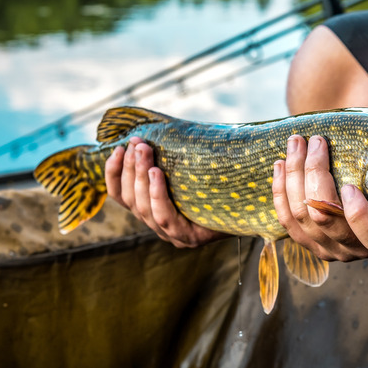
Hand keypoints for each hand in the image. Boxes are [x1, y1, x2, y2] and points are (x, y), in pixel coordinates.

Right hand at [105, 137, 223, 247]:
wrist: (254, 208)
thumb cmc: (220, 184)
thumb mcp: (191, 170)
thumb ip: (172, 158)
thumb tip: (154, 128)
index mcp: (153, 210)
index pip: (121, 195)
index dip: (113, 173)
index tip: (117, 149)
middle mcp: (159, 225)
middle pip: (131, 199)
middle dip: (130, 169)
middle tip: (137, 144)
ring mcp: (173, 235)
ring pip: (144, 208)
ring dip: (140, 177)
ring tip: (145, 152)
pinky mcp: (189, 239)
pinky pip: (165, 217)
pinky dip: (157, 195)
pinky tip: (157, 174)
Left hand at [271, 118, 367, 261]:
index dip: (358, 216)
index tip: (351, 186)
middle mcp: (354, 249)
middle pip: (325, 218)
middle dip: (313, 176)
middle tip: (314, 141)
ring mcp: (327, 247)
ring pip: (301, 216)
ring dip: (292, 177)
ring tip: (296, 144)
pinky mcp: (306, 240)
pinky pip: (285, 220)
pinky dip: (279, 191)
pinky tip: (280, 165)